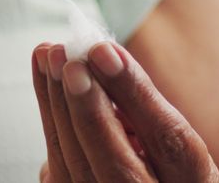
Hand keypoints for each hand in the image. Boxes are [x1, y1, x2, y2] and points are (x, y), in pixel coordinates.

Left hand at [32, 42, 218, 182]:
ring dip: (57, 105)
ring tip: (49, 55)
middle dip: (86, 104)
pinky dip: (50, 118)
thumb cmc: (165, 164)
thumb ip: (143, 103)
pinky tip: (45, 79)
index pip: (168, 141)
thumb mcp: (172, 135)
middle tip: (67, 56)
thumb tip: (103, 56)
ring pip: (76, 166)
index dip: (134, 95)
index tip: (105, 52)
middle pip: (115, 163)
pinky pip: (58, 166)